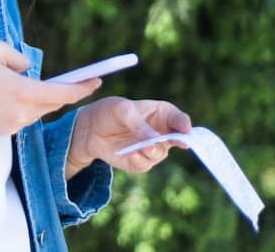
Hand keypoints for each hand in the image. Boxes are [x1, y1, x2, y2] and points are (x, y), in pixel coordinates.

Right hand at [0, 41, 101, 135]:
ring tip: (24, 82)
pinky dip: (22, 105)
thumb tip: (29, 71)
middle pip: (52, 103)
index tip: (97, 80)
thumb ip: (21, 59)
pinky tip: (6, 94)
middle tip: (72, 80)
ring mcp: (11, 125)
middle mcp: (22, 113)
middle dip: (62, 92)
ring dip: (38, 98)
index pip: (63, 93)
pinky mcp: (0, 131)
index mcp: (23, 91)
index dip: (83, 87)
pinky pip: (21, 117)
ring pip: (36, 111)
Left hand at [66, 97, 191, 177]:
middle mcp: (161, 132)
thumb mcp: (121, 110)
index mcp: (161, 114)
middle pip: (178, 140)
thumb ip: (138, 123)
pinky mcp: (139, 161)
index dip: (184, 125)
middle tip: (177, 142)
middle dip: (178, 142)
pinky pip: (144, 164)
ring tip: (145, 147)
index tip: (186, 130)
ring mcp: (152, 148)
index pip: (179, 119)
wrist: (89, 128)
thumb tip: (154, 139)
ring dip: (153, 151)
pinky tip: (131, 154)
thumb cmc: (109, 112)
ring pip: (160, 154)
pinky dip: (139, 160)